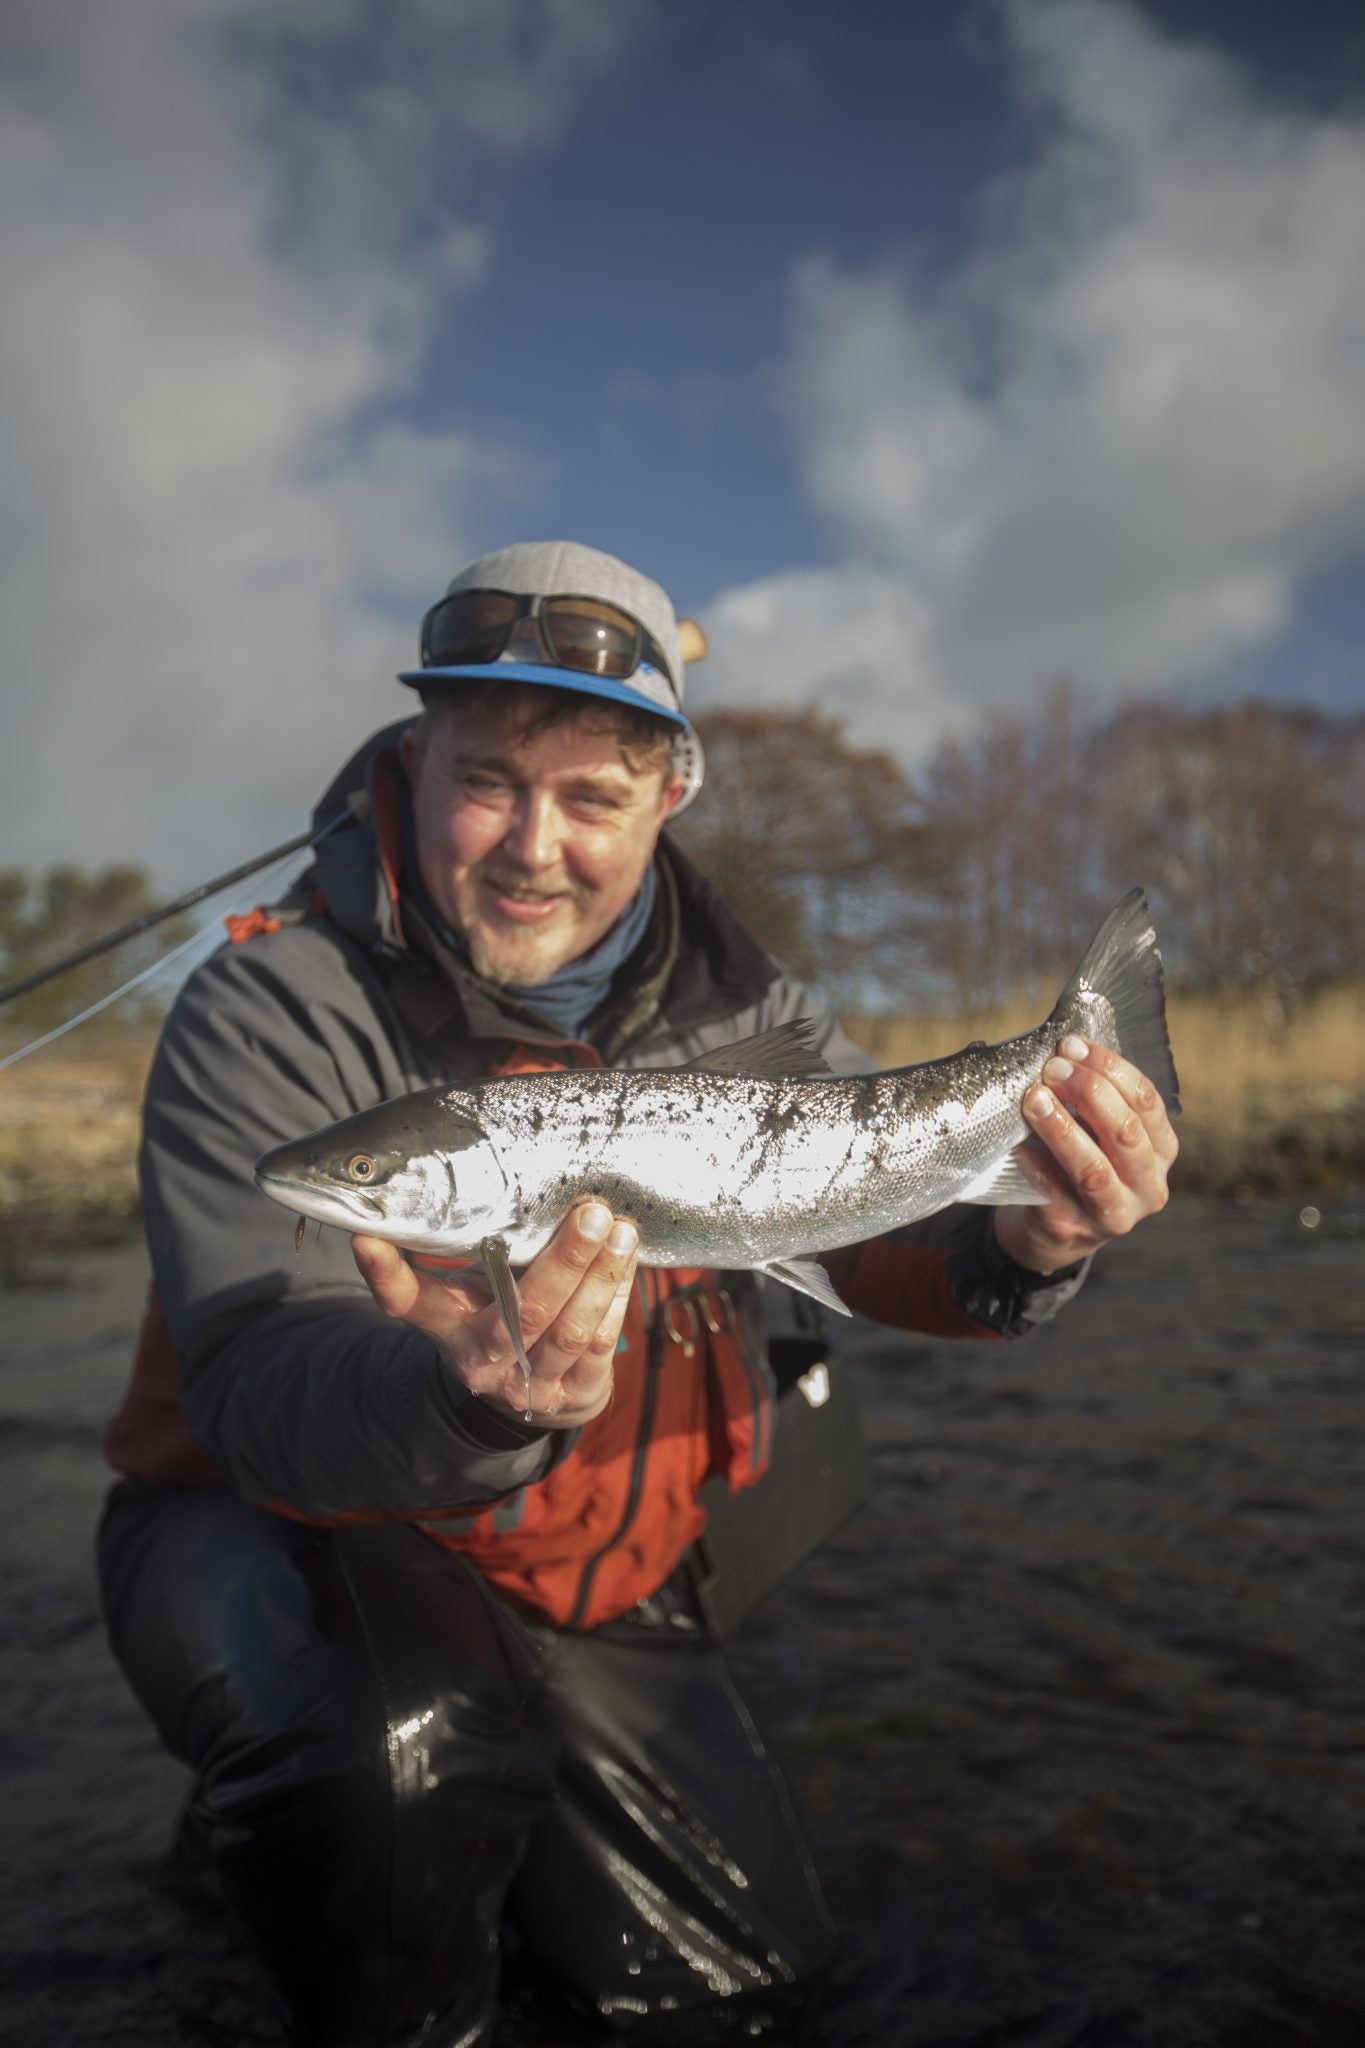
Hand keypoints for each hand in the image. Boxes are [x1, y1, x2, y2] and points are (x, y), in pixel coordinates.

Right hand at [351, 1201, 638, 1427]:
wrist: (527, 1390)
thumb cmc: (497, 1308)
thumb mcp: (473, 1281)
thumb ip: (476, 1242)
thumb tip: (481, 1164)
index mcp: (445, 1324)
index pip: (406, 1300)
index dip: (384, 1272)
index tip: (366, 1235)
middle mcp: (481, 1360)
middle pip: (522, 1312)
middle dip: (563, 1261)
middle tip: (590, 1212)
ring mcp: (528, 1385)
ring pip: (570, 1331)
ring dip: (600, 1277)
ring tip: (620, 1230)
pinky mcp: (573, 1397)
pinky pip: (600, 1346)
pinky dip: (616, 1299)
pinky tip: (626, 1260)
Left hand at [994, 1035, 1178, 1273]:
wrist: (1053, 1232)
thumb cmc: (1076, 1167)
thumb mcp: (1098, 1133)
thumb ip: (1092, 1099)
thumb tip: (1063, 1050)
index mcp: (1161, 1150)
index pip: (1146, 1100)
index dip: (1110, 1068)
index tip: (1073, 1046)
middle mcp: (1148, 1184)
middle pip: (1126, 1132)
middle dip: (1089, 1092)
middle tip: (1053, 1069)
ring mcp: (1115, 1213)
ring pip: (1094, 1168)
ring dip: (1062, 1128)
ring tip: (1034, 1099)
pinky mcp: (1075, 1230)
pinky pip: (1054, 1193)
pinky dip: (1036, 1164)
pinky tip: (1018, 1144)